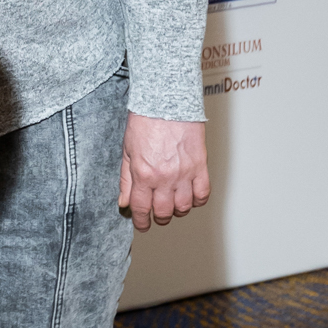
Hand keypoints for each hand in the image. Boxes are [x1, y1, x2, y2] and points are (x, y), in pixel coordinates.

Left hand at [119, 113, 209, 233]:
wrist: (166, 102)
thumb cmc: (146, 121)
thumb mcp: (127, 151)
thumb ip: (126, 180)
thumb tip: (124, 201)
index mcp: (144, 174)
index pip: (142, 209)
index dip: (141, 221)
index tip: (142, 225)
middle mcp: (164, 177)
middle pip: (164, 212)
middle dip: (159, 217)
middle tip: (157, 215)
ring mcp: (184, 173)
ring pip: (184, 207)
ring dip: (178, 211)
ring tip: (173, 205)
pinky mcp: (200, 166)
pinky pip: (203, 193)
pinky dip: (197, 200)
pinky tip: (191, 197)